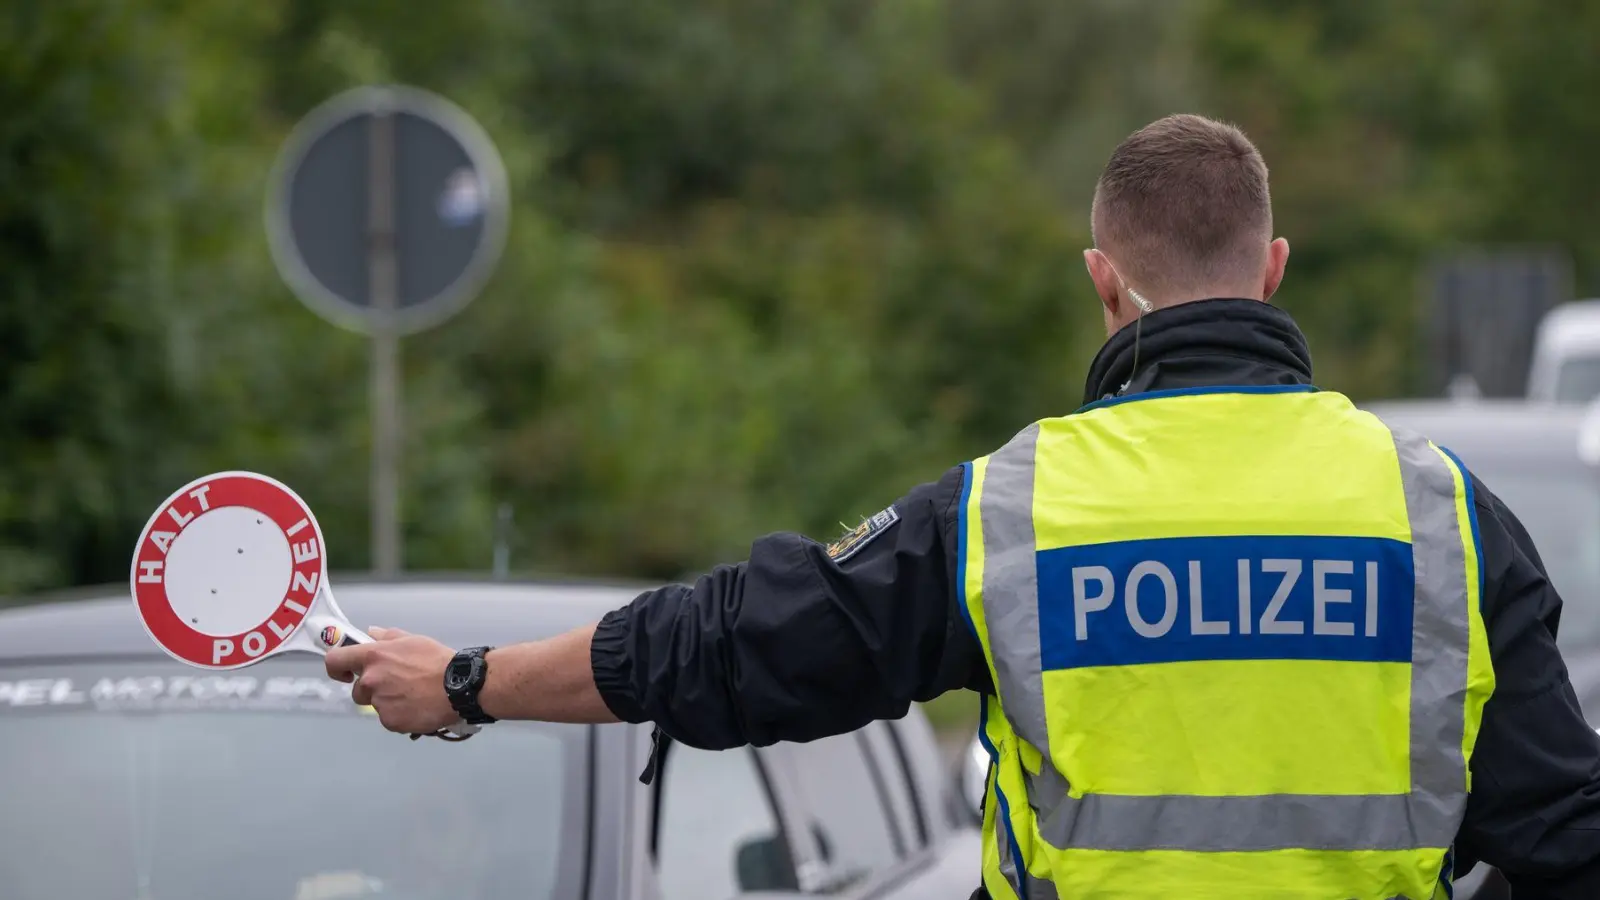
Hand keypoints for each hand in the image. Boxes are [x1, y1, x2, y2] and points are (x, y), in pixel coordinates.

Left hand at [325, 627, 456, 735]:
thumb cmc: (437, 660)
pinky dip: (400, 715)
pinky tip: (417, 708)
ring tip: (413, 696)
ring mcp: (379, 703)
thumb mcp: (413, 641)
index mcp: (374, 657)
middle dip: (372, 689)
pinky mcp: (390, 721)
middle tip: (397, 685)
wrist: (458, 687)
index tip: (345, 673)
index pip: (335, 660)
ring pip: (376, 705)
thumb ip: (387, 637)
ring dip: (389, 702)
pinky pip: (389, 719)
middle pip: (359, 690)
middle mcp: (371, 680)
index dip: (337, 667)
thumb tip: (371, 633)